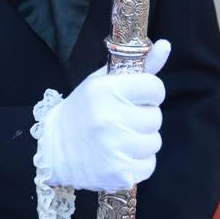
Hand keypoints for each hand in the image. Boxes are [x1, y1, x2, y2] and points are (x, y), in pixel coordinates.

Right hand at [37, 39, 170, 191]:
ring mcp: (115, 148)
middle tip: (122, 119)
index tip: (135, 97)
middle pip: (156, 117)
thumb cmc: (83, 111)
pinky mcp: (119, 173)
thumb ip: (139, 66)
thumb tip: (166, 45)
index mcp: (106, 90)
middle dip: (143, 118)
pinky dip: (139, 163)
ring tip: (120, 139)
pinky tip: (120, 156)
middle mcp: (110, 118)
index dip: (148, 93)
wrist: (53, 150)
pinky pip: (149, 165)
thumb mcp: (103, 82)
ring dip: (142, 141)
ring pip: (155, 142)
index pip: (154, 87)